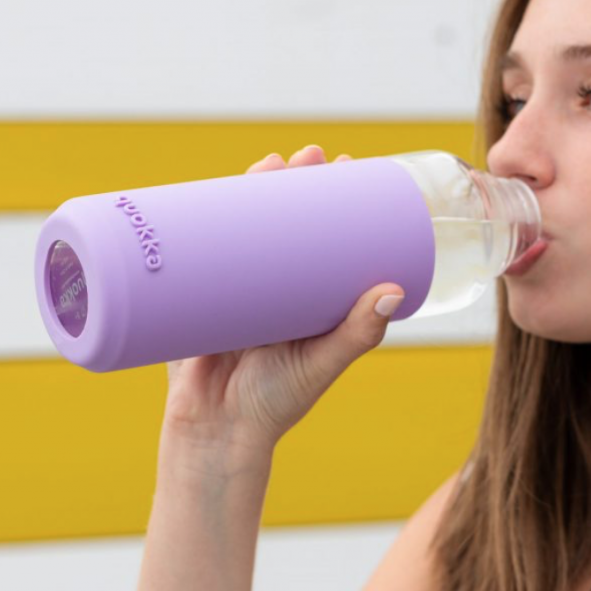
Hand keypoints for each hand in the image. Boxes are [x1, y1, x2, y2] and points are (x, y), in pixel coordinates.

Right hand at [162, 145, 405, 459]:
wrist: (213, 434)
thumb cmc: (275, 405)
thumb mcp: (321, 364)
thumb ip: (356, 333)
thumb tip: (392, 290)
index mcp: (307, 298)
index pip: (325, 236)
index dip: (335, 201)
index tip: (348, 169)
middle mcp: (274, 287)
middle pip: (283, 221)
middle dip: (294, 183)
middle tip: (308, 157)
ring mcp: (234, 288)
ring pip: (244, 227)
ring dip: (253, 189)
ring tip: (268, 164)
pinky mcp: (197, 296)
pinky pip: (199, 250)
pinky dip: (201, 219)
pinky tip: (208, 191)